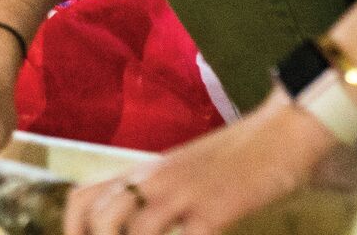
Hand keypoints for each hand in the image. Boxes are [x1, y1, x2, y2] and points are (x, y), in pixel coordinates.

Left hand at [65, 96, 334, 234]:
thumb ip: (158, 191)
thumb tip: (136, 220)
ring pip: (136, 230)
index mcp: (144, 170)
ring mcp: (185, 194)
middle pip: (102, 217)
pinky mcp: (217, 210)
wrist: (283, 132)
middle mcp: (156, 179)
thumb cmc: (236, 155)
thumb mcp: (185, 169)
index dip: (73, 229)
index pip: (84, 196)